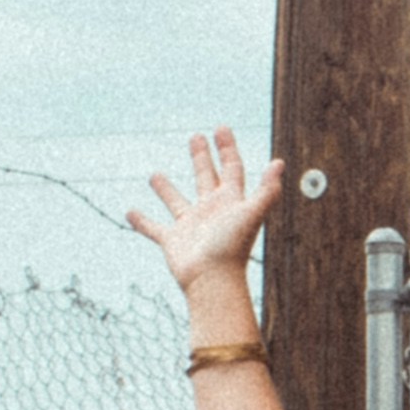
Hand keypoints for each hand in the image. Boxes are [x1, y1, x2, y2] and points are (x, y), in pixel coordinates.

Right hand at [126, 125, 281, 295]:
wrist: (213, 281)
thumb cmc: (233, 248)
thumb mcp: (251, 213)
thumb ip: (267, 189)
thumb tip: (280, 163)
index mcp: (231, 202)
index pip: (232, 169)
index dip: (228, 149)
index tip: (220, 128)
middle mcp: (211, 211)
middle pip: (206, 177)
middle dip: (202, 157)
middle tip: (196, 137)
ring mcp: (191, 226)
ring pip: (176, 201)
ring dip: (166, 189)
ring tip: (154, 174)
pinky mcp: (172, 241)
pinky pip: (154, 228)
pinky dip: (142, 221)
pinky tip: (130, 212)